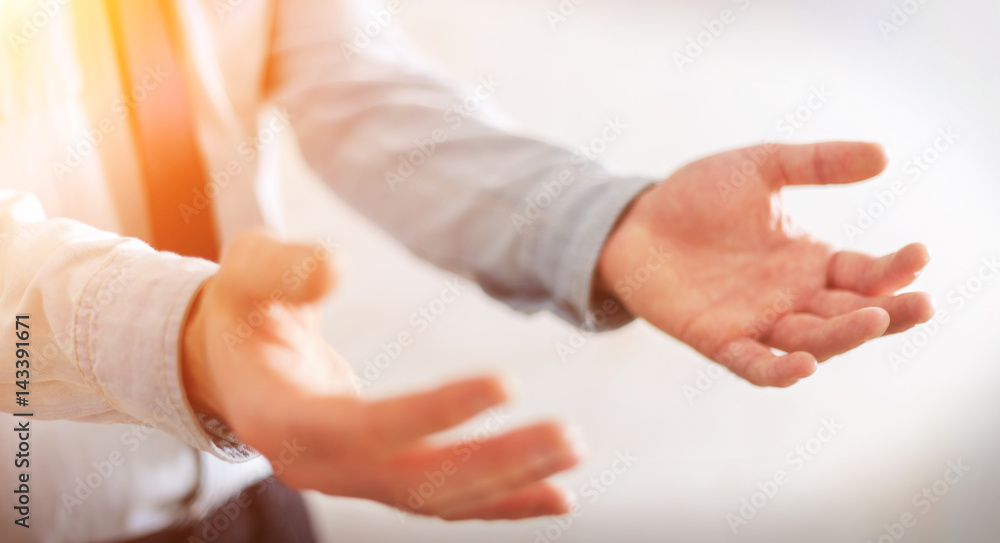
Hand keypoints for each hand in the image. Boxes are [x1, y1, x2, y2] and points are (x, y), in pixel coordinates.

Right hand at [182, 230, 580, 519]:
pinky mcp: (377, 476)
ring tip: (572, 455)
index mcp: (282, 417)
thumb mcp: (244, 273)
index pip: (368, 428)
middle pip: (417, 480)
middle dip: (497, 463)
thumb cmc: (241, 310)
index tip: (506, 384)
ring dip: (510, 481)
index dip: (436, 412)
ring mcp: (350, 478)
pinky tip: (554, 494)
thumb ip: (281, 268)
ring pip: (438, 497)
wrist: (225, 363)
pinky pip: (443, 498)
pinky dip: (500, 500)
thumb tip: (335, 266)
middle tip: (568, 437)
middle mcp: (318, 465)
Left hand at [597, 142, 933, 386]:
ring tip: (873, 319)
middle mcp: (788, 298)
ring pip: (810, 340)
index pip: (863, 274)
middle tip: (922, 305)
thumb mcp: (762, 167)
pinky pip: (752, 363)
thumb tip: (883, 155)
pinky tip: (803, 366)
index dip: (893, 270)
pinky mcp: (715, 338)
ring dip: (843, 336)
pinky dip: (778, 370)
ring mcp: (754, 321)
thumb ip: (817, 163)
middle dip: (887, 313)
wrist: (632, 221)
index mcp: (807, 261)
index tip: (919, 256)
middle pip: (848, 315)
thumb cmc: (696, 196)